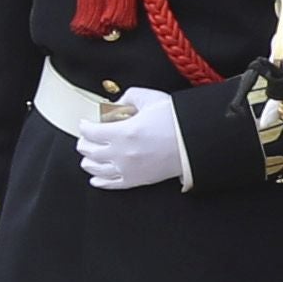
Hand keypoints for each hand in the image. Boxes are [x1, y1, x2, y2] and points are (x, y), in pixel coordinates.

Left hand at [75, 89, 190, 190]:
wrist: (198, 141)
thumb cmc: (177, 119)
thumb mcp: (150, 98)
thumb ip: (127, 97)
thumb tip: (115, 104)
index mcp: (123, 132)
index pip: (90, 132)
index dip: (84, 126)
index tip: (85, 123)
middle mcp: (122, 153)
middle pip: (89, 150)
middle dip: (84, 142)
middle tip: (85, 138)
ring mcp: (128, 169)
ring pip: (96, 168)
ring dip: (88, 161)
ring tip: (88, 156)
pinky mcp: (138, 180)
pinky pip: (111, 184)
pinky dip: (100, 181)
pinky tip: (96, 178)